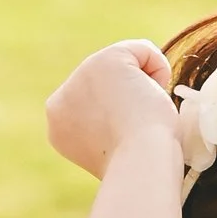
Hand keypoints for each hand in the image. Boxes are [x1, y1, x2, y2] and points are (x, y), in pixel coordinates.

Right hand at [45, 39, 179, 180]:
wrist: (141, 164)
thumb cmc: (139, 166)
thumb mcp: (114, 145)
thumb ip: (109, 125)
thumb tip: (126, 101)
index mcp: (58, 128)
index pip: (97, 109)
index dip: (121, 124)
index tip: (124, 146)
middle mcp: (59, 102)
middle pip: (107, 86)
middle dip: (128, 104)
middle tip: (133, 132)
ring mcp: (79, 78)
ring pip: (124, 67)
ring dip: (142, 89)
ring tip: (140, 116)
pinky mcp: (105, 61)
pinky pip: (142, 51)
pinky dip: (158, 69)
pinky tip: (153, 94)